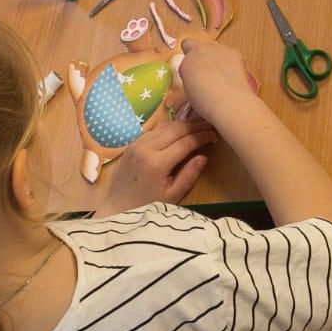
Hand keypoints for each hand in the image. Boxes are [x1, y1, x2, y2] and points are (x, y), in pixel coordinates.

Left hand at [96, 118, 216, 214]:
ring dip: (182, 124)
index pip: (185, 143)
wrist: (117, 206)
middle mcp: (146, 148)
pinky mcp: (132, 144)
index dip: (202, 136)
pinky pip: (154, 130)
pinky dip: (168, 127)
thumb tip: (203, 156)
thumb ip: (188, 175)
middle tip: (209, 124)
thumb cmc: (147, 205)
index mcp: (157, 163)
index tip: (214, 134)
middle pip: (176, 129)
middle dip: (194, 125)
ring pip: (164, 127)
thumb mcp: (171, 195)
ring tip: (198, 123)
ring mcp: (137, 144)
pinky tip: (178, 129)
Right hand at [174, 39, 256, 132]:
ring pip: (212, 48)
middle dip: (198, 54)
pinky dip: (229, 61)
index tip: (193, 70)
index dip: (188, 61)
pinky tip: (232, 74)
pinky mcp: (232, 51)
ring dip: (214, 57)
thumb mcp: (189, 90)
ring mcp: (216, 48)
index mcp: (186, 62)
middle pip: (194, 45)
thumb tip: (197, 75)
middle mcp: (199, 51)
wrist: (229, 101)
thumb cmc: (206, 103)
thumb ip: (190, 76)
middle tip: (206, 70)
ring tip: (222, 74)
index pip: (183, 56)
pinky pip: (228, 53)